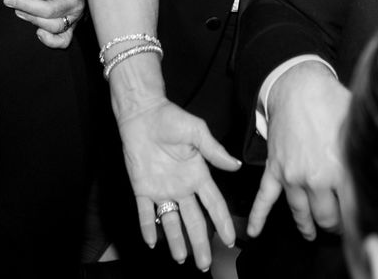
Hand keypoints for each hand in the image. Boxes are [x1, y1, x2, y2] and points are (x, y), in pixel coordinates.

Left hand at [4, 0, 84, 47]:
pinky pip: (64, 40)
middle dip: (26, 4)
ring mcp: (75, 17)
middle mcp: (78, 3)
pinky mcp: (72, 26)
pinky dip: (52, 41)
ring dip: (33, 19)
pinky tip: (37, 33)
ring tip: (17, 10)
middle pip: (50, 10)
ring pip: (54, 25)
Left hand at [120, 99, 239, 269]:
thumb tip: (235, 165)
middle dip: (200, 242)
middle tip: (205, 263)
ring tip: (181, 259)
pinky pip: (145, 213)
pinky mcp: (142, 188)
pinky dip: (148, 227)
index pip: (213, 204)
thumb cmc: (171, 118)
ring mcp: (162, 189)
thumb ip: (214, 151)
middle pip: (194, 220)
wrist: (143, 113)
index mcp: (198, 175)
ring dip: (176, 240)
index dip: (222, 222)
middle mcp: (182, 187)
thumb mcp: (197, 132)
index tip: (230, 240)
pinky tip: (152, 242)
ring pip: (171, 221)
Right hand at [248, 63, 350, 241]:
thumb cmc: (331, 102)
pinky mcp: (275, 168)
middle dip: (334, 224)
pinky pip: (264, 197)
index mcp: (339, 170)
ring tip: (312, 234)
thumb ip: (365, 155)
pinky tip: (255, 231)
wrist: (299, 86)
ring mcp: (291, 176)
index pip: (351, 209)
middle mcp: (314, 178)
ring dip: (307, 226)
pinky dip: (258, 217)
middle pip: (326, 216)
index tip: (362, 226)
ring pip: (300, 212)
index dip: (358, 220)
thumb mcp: (356, 130)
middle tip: (340, 226)